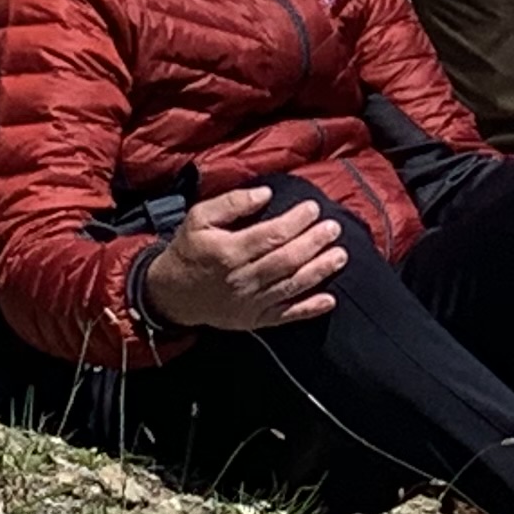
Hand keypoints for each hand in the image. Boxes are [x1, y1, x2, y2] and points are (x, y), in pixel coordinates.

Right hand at [142, 184, 348, 331]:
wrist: (172, 294)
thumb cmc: (189, 250)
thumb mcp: (199, 218)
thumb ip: (231, 203)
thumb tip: (265, 193)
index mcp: (228, 252)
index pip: (270, 236)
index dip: (295, 222)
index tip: (313, 208)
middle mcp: (242, 279)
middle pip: (286, 260)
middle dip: (313, 243)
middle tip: (333, 228)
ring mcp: (250, 303)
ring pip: (291, 286)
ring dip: (319, 271)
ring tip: (340, 255)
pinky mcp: (255, 319)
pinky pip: (286, 316)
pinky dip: (309, 309)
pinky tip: (330, 300)